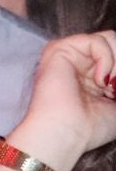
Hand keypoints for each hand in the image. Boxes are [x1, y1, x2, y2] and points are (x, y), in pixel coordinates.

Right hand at [13, 31, 115, 168]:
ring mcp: (70, 54)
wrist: (66, 133)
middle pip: (114, 43)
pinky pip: (95, 41)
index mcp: (93, 74)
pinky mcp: (60, 49)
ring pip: (108, 38)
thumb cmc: (91, 127)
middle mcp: (81, 62)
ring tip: (110, 84)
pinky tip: (100, 80)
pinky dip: (106, 59)